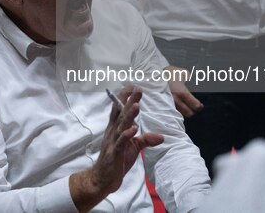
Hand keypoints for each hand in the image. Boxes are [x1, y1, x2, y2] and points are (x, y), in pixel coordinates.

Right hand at [70, 89, 163, 211]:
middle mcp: (113, 132)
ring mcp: (113, 142)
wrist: (102, 179)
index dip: (126, 99)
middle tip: (137, 89)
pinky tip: (133, 129)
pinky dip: (126, 135)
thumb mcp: (133, 148)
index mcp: (116, 129)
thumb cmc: (116, 161)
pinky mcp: (114, 153)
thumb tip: (161, 136)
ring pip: (121, 126)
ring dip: (129, 115)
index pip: (120, 111)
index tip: (133, 86)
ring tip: (136, 105)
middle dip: (129, 101)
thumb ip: (145, 139)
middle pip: (122, 114)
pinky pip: (121, 143)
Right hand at [166, 66, 202, 117]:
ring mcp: (169, 104)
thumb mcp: (181, 72)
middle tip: (192, 107)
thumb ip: (188, 79)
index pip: (195, 106)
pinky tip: (175, 106)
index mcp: (182, 93)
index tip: (199, 105)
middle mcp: (176, 100)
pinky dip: (175, 110)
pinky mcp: (163, 105)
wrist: (152, 74)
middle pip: (189, 113)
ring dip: (183, 111)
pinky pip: (172, 111)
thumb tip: (190, 82)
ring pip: (180, 114)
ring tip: (182, 106)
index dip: (199, 106)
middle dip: (192, 111)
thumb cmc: (168, 73)